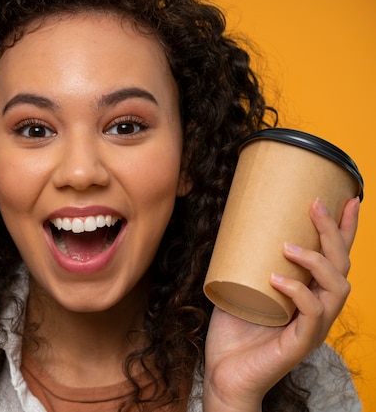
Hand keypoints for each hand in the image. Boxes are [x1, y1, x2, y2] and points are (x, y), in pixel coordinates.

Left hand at [203, 197, 359, 411]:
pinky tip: (277, 278)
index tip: (349, 198)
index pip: (335, 258)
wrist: (224, 374)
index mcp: (309, 295)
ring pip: (336, 288)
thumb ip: (244, 263)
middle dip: (333, 233)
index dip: (345, 230)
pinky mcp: (300, 344)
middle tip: (315, 205)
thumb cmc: (233, 332)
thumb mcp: (240, 287)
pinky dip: (298, 292)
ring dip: (316, 261)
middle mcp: (318, 309)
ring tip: (288, 246)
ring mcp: (313, 328)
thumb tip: (235, 225)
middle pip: (341, 266)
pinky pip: (312, 313)